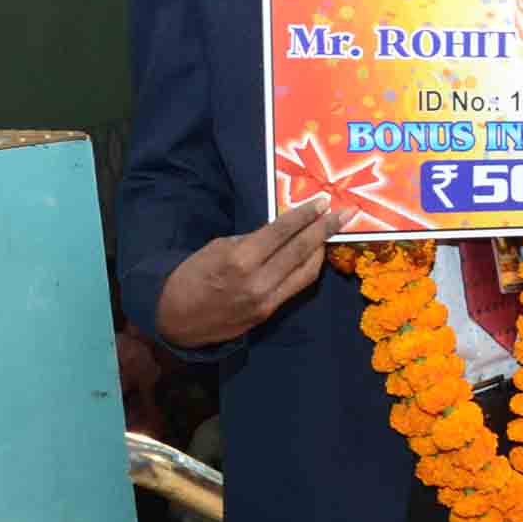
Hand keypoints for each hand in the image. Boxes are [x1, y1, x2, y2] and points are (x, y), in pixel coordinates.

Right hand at [154, 200, 341, 347]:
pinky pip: (297, 286)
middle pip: (301, 251)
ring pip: (306, 271)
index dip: (305, 216)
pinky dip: (309, 268)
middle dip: (325, 229)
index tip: (323, 202)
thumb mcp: (217, 247)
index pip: (281, 232)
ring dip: (322, 250)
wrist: (177, 318)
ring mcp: (266, 300)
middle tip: (345, 213)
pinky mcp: (269, 313)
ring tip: (331, 232)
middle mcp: (258, 281)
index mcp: (239, 259)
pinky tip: (314, 254)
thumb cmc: (192, 275)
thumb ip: (253, 240)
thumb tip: (282, 229)